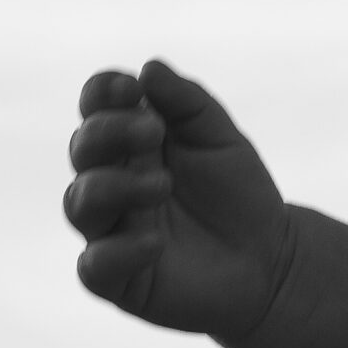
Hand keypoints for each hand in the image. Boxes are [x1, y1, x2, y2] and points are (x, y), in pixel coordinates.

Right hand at [64, 59, 294, 343]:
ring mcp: (111, 230)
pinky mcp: (118, 279)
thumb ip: (185, 102)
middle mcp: (112, 181)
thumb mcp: (218, 136)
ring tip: (162, 185)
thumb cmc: (236, 190)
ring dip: (115, 186)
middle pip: (81, 149)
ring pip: (78, 203)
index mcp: (130, 140)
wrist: (269, 257)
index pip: (95, 108)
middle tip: (153, 132)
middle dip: (109, 133)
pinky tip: (155, 242)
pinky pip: (94, 266)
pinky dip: (118, 251)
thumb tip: (148, 68)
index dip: (101, 93)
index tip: (130, 87)